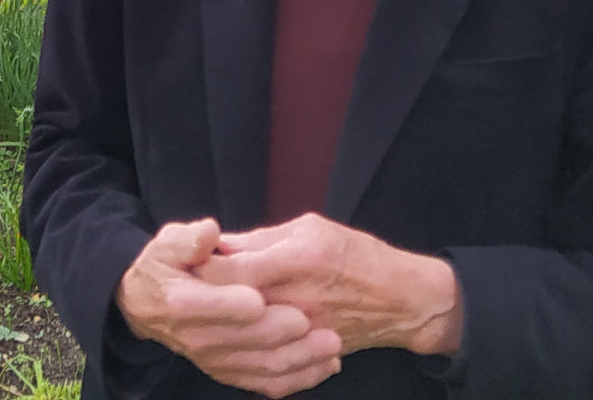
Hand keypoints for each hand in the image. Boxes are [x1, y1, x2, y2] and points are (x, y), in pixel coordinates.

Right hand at [116, 218, 341, 395]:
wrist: (150, 308)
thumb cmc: (166, 268)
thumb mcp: (167, 245)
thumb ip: (189, 239)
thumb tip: (209, 232)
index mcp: (182, 302)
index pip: (210, 306)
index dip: (235, 304)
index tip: (261, 297)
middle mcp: (199, 338)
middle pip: (245, 339)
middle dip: (280, 332)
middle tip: (312, 319)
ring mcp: (217, 361)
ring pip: (263, 367)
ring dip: (300, 359)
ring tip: (331, 345)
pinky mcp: (232, 373)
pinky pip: (269, 384)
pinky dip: (300, 378)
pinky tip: (326, 366)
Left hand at [197, 214, 463, 357]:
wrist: (402, 300)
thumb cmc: (357, 255)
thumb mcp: (311, 229)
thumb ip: (262, 239)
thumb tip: (219, 244)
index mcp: (299, 259)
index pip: (231, 272)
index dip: (202, 269)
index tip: (190, 263)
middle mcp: (299, 299)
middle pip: (231, 308)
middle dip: (205, 299)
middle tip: (191, 289)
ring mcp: (303, 332)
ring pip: (244, 338)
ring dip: (222, 327)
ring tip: (212, 313)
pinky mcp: (307, 354)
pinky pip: (267, 364)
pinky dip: (247, 353)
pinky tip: (238, 339)